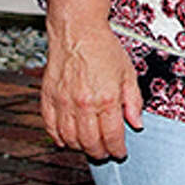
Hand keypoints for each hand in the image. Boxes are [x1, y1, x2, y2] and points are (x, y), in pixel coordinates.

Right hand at [42, 0, 142, 159]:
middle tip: (105, 154)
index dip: (117, 149)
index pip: (112, 136)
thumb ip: (133, 101)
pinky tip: (67, 139)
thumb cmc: (103, 48)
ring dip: (80, 148)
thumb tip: (136, 123)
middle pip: (90, 142)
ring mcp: (64, 102)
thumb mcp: (128, 73)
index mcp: (107, 98)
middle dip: (100, 153)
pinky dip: (58, 137)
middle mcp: (84, 104)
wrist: (77, 31)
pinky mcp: (48, 98)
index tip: (120, 152)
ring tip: (88, 146)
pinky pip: (50, 127)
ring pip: (70, 139)